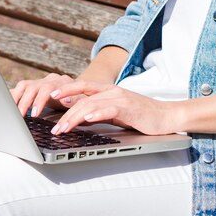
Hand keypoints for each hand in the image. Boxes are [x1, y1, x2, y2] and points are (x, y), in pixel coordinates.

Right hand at [10, 73, 82, 116]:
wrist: (78, 90)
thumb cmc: (80, 98)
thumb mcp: (81, 100)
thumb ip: (75, 100)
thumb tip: (67, 101)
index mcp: (60, 82)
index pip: (48, 88)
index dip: (40, 100)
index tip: (35, 113)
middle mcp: (48, 79)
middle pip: (32, 87)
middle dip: (25, 102)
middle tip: (20, 116)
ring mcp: (39, 82)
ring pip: (24, 86)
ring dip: (16, 99)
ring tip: (12, 112)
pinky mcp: (32, 86)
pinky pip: (19, 89)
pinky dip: (12, 96)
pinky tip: (6, 105)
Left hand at [49, 81, 179, 134]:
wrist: (166, 116)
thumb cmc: (140, 115)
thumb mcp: (114, 111)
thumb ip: (98, 109)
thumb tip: (78, 114)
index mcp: (107, 90)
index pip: (81, 86)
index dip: (65, 89)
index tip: (50, 96)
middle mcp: (111, 91)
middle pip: (82, 98)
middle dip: (65, 113)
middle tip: (54, 127)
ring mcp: (120, 98)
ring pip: (91, 104)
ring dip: (74, 117)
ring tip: (63, 128)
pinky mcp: (129, 108)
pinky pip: (110, 109)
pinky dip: (97, 113)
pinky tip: (87, 119)